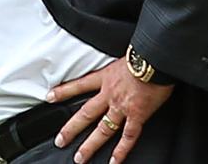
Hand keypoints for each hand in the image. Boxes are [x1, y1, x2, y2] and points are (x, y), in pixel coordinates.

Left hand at [49, 59, 173, 163]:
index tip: (50, 97)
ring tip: (80, 158)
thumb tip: (125, 62)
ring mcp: (122, 107)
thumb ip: (121, 65)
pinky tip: (114, 161)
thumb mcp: (126, 55)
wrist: (157, 58)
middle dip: (71, 129)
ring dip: (90, 145)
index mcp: (107, 77)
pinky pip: (128, 136)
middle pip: (86, 114)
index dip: (64, 91)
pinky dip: (121, 150)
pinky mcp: (137, 115)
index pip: (80, 85)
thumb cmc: (146, 53)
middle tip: (60, 141)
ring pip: (103, 129)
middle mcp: (110, 94)